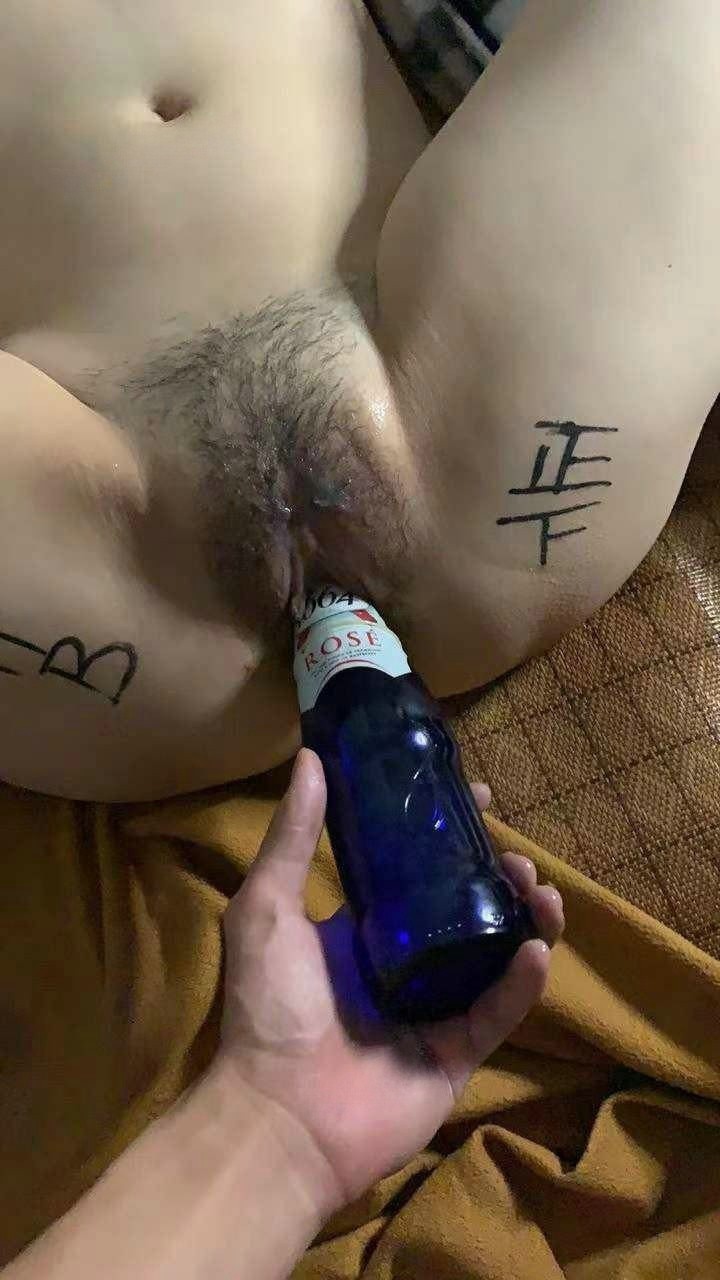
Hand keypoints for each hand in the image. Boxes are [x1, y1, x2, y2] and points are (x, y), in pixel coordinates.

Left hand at [218, 749, 563, 1216]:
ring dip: (524, 920)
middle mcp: (401, 964)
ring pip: (493, 955)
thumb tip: (311, 757)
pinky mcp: (457, 1054)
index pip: (413, 870)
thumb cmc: (269, 1007)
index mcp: (359, 930)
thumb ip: (292, 836)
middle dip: (496, 876)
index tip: (476, 798)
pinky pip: (498, 1012)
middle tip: (516, 855)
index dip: (445, 835)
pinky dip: (522, 982)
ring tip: (539, 891)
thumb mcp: (268, 908)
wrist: (281, 1116)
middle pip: (465, 908)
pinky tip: (535, 950)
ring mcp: (433, 1010)